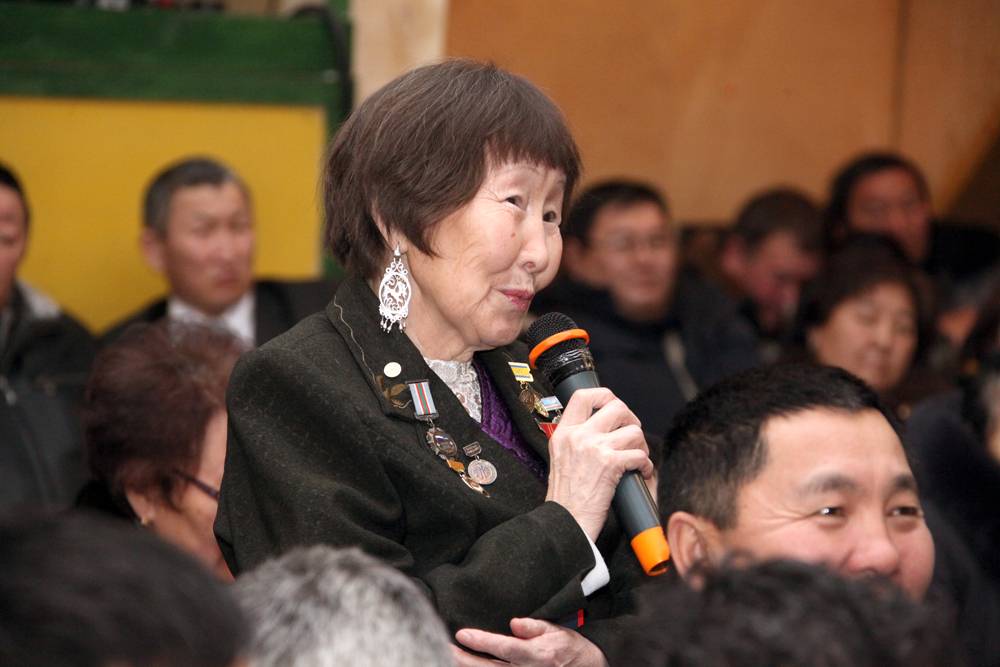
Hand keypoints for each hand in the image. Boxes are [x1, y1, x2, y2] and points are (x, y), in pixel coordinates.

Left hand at [452, 618, 607, 666]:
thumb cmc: (567, 647)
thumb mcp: (555, 630)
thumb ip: (534, 627)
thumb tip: (514, 623)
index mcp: (536, 655)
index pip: (503, 648)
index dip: (482, 642)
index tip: (462, 634)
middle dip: (464, 659)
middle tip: (442, 647)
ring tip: (446, 656)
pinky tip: (463, 665)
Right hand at [545, 388, 651, 539]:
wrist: (565, 521)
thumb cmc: (566, 497)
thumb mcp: (560, 458)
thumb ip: (576, 439)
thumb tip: (601, 427)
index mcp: (563, 433)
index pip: (583, 396)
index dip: (604, 395)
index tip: (614, 407)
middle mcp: (578, 436)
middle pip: (616, 407)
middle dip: (631, 420)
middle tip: (631, 435)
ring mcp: (594, 448)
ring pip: (633, 431)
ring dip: (641, 445)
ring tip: (636, 458)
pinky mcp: (610, 464)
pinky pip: (640, 455)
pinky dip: (646, 465)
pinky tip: (640, 473)